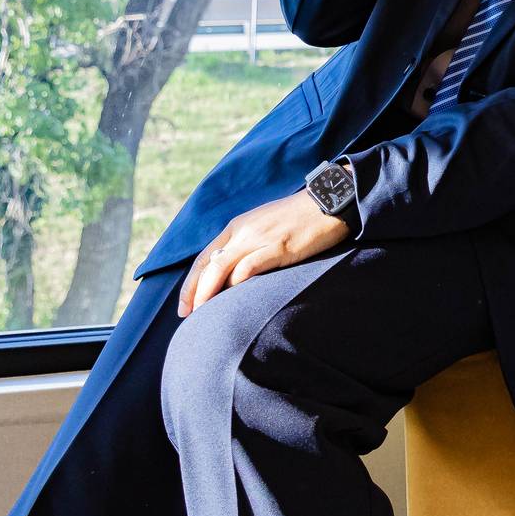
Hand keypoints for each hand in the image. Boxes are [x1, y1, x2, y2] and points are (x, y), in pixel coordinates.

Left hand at [177, 190, 349, 316]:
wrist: (329, 201)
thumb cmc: (300, 218)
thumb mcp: (266, 226)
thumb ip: (248, 244)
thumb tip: (235, 273)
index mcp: (238, 226)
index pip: (204, 257)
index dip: (191, 283)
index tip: (185, 304)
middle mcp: (243, 231)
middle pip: (207, 264)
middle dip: (193, 291)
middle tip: (187, 314)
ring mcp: (260, 238)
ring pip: (221, 266)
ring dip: (208, 291)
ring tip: (202, 312)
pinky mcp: (279, 247)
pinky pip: (248, 267)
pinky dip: (236, 283)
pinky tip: (232, 299)